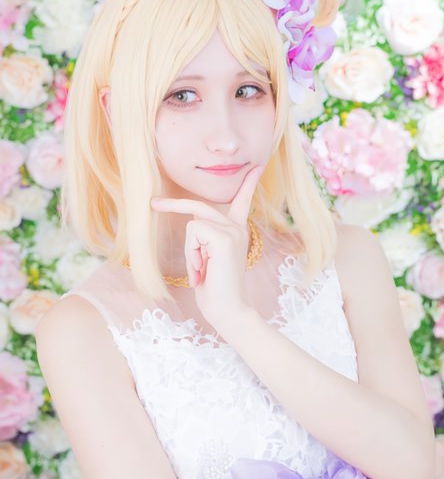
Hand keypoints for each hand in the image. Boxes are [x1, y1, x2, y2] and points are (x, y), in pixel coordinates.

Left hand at [150, 165, 263, 329]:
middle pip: (200, 206)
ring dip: (189, 251)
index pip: (242, 202)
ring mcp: (232, 231)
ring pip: (193, 225)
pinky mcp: (224, 237)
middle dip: (174, 204)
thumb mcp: (209, 259)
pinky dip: (192, 254)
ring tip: (200, 271)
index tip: (256, 167)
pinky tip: (203, 270)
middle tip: (153, 203)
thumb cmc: (216, 290)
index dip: (248, 184)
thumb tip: (195, 225)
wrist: (228, 310)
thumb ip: (206, 239)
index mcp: (236, 232)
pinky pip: (194, 234)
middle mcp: (238, 228)